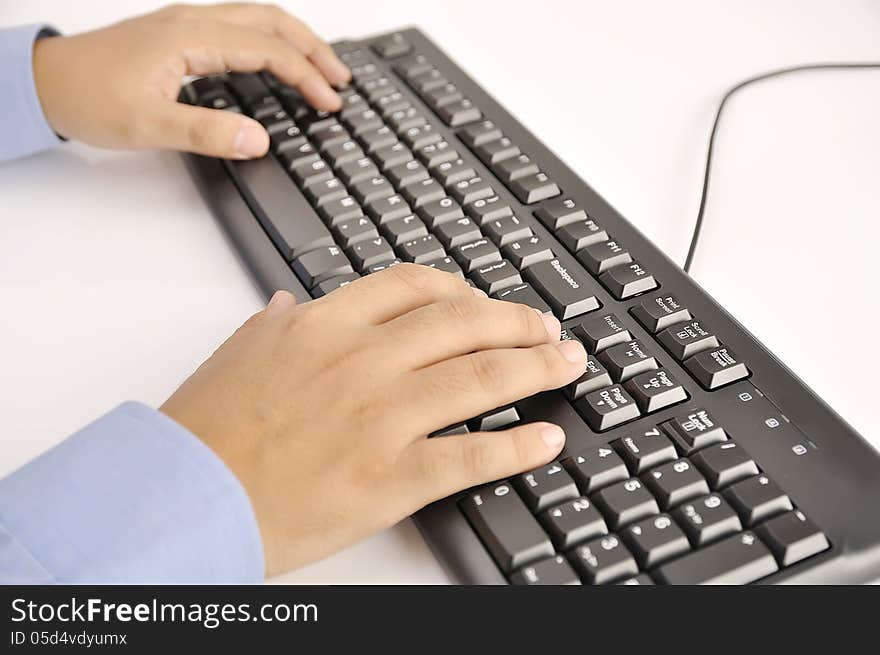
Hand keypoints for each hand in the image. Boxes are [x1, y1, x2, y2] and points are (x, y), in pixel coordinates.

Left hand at [32, 3, 349, 158]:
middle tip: (342, 79)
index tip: (330, 103)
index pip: (268, 49)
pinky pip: (240, 28)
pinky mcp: (180, 36)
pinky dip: (271, 43)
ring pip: (258, 19)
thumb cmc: (87, 96)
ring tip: (322, 68)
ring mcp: (187, 25)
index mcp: (191, 37)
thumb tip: (259, 139)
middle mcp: (193, 21)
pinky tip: (276, 64)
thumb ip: (207, 132)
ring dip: (295, 41)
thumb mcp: (148, 124)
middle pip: (272, 21)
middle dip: (313, 49)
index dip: (306, 76)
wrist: (45, 82)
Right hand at [160, 265, 586, 575]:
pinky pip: (469, 456)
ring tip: (568, 365)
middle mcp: (363, 362)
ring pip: (479, 378)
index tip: (487, 301)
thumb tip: (295, 302)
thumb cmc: (206, 427)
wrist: (186, 494)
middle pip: (463, 325)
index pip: (414, 288)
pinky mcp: (389, 477)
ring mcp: (381, 418)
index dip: (465, 290)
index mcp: (327, 326)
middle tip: (549, 329)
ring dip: (536, 367)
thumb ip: (279, 321)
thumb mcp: (241, 350)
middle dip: (518, 322)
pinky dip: (516, 447)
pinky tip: (547, 439)